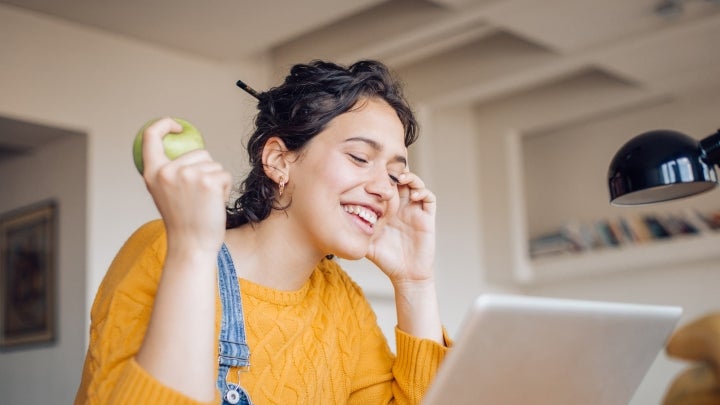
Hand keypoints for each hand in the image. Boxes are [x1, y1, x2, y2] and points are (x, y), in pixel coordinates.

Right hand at [141, 117, 231, 253]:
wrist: (192, 245)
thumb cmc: (183, 221)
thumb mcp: (165, 193)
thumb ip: (170, 172)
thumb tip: (187, 152)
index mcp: (152, 173)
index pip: (150, 137)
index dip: (163, 125)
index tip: (177, 126)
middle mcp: (167, 171)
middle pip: (199, 152)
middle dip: (206, 170)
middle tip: (198, 197)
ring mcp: (188, 174)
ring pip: (214, 163)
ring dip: (216, 181)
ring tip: (205, 201)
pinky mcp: (208, 181)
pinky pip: (225, 174)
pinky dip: (226, 187)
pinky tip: (215, 203)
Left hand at [366, 170, 435, 284]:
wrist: (405, 274)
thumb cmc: (385, 258)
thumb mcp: (365, 240)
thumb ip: (355, 230)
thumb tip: (334, 221)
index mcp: (387, 208)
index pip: (384, 186)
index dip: (378, 179)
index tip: (368, 180)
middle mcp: (401, 206)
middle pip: (400, 180)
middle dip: (393, 173)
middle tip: (385, 173)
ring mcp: (415, 210)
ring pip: (415, 184)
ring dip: (410, 177)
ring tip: (401, 179)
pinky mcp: (427, 217)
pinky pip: (429, 199)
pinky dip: (423, 192)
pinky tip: (414, 196)